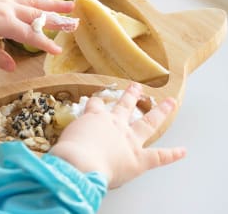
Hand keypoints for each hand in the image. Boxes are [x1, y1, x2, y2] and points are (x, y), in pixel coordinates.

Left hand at [0, 0, 75, 70]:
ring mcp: (5, 1)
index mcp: (5, 23)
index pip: (31, 35)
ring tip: (69, 3)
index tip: (58, 51)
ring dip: (52, 3)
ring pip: (34, 2)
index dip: (45, 44)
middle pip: (39, 16)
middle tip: (75, 22)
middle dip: (58, 20)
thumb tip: (13, 68)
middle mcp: (9, 9)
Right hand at [51, 82, 185, 188]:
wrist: (80, 163)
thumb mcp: (66, 138)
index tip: (96, 100)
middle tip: (136, 86)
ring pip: (148, 123)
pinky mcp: (139, 159)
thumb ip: (71, 137)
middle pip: (125, 106)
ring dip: (160, 112)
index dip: (95, 102)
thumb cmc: (69, 152)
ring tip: (168, 102)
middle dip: (131, 95)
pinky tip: (183, 151)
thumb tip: (68, 144)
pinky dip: (172, 155)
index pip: (96, 106)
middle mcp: (115, 125)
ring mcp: (130, 140)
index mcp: (96, 119)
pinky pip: (159, 156)